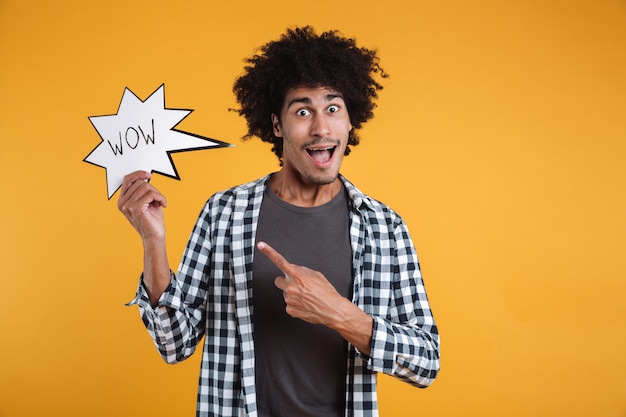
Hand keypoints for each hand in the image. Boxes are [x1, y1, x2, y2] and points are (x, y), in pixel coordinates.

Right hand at [117, 170, 167, 242]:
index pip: (127, 180)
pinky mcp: (136, 209)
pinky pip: (151, 194)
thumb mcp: (146, 201)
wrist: (154, 236)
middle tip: (158, 199)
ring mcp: (128, 206)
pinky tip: (163, 205)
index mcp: (123, 200)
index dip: (138, 174)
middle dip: (153, 189)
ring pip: (146, 187)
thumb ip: (142, 190)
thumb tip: (146, 177)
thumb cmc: (152, 220)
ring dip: (157, 194)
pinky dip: (160, 198)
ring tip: (160, 202)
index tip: (149, 175)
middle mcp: (123, 203)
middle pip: (140, 183)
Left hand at [256, 241, 372, 353]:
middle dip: (286, 282)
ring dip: (293, 294)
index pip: (280, 261)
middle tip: (297, 286)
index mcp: (297, 276)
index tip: (260, 245)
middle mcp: (291, 287)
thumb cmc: (327, 293)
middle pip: (278, 281)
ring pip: (286, 294)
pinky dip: (296, 305)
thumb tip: (294, 269)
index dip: (269, 252)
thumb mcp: (317, 275)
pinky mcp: (289, 310)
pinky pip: (289, 304)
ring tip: (307, 297)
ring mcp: (289, 299)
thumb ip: (302, 270)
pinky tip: (305, 305)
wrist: (332, 310)